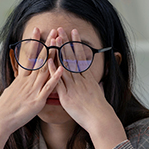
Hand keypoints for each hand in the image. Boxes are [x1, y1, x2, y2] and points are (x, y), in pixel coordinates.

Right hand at [0, 27, 62, 148]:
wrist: (0, 120)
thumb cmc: (5, 108)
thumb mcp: (11, 91)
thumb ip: (18, 84)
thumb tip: (19, 78)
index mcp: (21, 79)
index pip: (28, 56)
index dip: (33, 43)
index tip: (37, 30)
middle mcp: (27, 82)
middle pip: (39, 59)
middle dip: (47, 44)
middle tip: (53, 31)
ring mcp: (33, 90)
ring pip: (45, 70)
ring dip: (53, 56)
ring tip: (59, 43)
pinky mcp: (37, 100)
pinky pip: (48, 88)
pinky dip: (55, 78)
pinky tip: (62, 69)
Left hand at [54, 27, 126, 148]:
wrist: (100, 119)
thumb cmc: (99, 109)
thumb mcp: (98, 92)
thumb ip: (93, 84)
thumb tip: (94, 80)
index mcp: (87, 77)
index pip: (81, 56)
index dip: (76, 43)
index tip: (73, 32)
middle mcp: (80, 79)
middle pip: (72, 57)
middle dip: (66, 42)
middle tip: (60, 29)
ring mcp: (73, 87)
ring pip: (64, 65)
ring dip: (59, 51)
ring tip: (54, 39)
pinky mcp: (66, 96)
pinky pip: (58, 81)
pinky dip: (53, 71)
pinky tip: (48, 61)